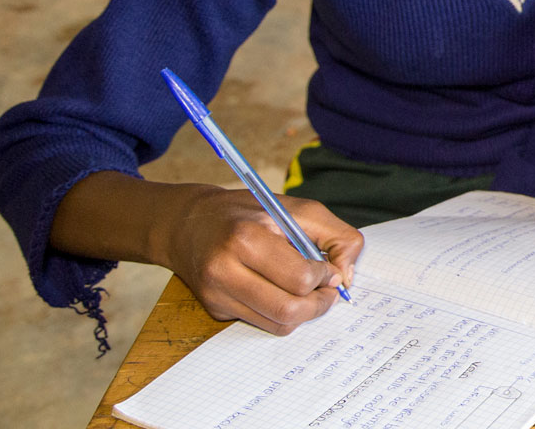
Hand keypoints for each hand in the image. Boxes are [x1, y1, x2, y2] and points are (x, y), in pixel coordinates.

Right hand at [155, 186, 360, 335]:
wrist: (188, 223)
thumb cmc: (250, 212)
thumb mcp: (300, 209)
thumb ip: (336, 236)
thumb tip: (346, 278)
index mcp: (246, 239)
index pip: (300, 278)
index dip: (325, 277)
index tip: (329, 268)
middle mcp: (225, 271)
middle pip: (288, 310)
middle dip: (319, 304)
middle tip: (328, 291)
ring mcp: (216, 295)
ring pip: (276, 324)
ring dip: (303, 313)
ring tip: (309, 292)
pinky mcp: (214, 309)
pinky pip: (260, 323)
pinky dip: (280, 313)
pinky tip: (279, 291)